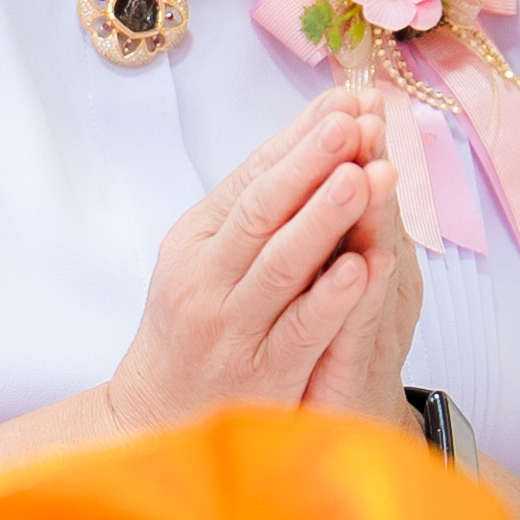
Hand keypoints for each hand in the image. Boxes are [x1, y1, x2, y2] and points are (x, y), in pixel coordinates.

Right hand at [102, 90, 383, 432]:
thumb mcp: (205, 259)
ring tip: (365, 176)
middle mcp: (207, 280)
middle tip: (353, 122)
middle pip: (262, 212)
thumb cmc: (194, 325)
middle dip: (311, 163)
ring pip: (281, 266)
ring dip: (325, 218)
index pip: (251, 179)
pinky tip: (359, 267)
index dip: (300, 139)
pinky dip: (328, 297)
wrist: (155, 418)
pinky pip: (299, 330)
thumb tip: (308, 137)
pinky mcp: (262, 375)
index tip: (344, 102)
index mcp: (196, 242)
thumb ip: (250, 209)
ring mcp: (232, 329)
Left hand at [297, 103, 425, 426]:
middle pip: (379, 214)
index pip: (367, 188)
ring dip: (377, 216)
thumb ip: (334, 217)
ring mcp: (377, 327)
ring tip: (375, 171)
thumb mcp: (329, 273)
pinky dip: (364, 295)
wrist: (333, 429)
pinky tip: (369, 263)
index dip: (363, 143)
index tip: (357, 95)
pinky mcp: (362, 373)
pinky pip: (364, 329)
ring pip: (380, 263)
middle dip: (369, 165)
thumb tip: (330, 142)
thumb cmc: (324, 343)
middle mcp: (385, 283)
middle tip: (368, 116)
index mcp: (374, 251)